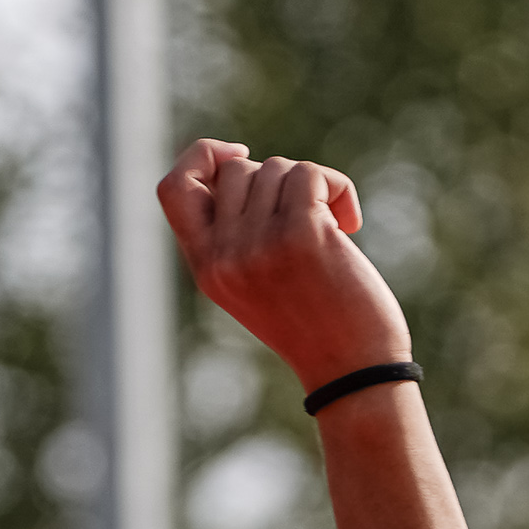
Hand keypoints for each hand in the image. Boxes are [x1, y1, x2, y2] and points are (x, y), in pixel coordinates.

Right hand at [157, 138, 411, 392]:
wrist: (356, 372)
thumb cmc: (315, 326)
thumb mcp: (254, 286)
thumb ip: (234, 235)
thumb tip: (240, 164)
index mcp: (207, 269)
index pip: (173, 189)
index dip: (201, 158)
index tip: (238, 156)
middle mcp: (225, 257)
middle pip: (237, 171)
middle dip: (276, 182)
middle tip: (306, 218)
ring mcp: (261, 245)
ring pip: (277, 168)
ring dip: (312, 188)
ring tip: (332, 229)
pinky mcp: (302, 234)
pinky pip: (312, 174)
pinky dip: (339, 188)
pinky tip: (350, 223)